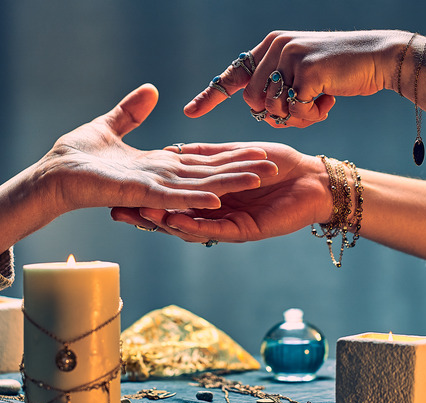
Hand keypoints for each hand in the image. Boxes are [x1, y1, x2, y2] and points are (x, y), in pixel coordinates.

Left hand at [39, 83, 277, 214]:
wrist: (49, 176)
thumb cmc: (74, 156)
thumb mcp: (108, 126)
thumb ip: (130, 112)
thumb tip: (150, 90)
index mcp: (155, 167)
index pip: (199, 161)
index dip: (227, 157)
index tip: (255, 151)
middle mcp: (159, 181)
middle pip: (207, 176)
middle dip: (238, 171)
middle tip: (271, 167)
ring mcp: (150, 190)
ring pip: (197, 188)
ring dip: (226, 185)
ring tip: (256, 179)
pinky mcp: (138, 196)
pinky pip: (169, 200)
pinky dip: (192, 200)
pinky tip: (215, 199)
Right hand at [111, 142, 332, 242]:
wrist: (311, 177)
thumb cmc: (276, 162)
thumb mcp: (231, 152)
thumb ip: (203, 153)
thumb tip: (172, 148)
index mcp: (209, 195)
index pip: (169, 197)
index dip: (143, 195)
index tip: (115, 191)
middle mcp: (213, 212)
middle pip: (171, 216)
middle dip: (143, 215)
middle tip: (114, 211)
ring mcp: (226, 224)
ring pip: (188, 226)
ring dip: (162, 222)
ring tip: (138, 216)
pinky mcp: (242, 231)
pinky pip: (213, 230)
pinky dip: (193, 225)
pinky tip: (174, 221)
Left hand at [183, 30, 401, 128]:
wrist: (379, 58)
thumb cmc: (342, 73)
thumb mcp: (304, 74)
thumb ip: (280, 85)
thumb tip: (261, 109)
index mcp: (271, 46)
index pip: (235, 73)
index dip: (212, 95)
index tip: (189, 112)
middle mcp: (276, 47)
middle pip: (253, 101)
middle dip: (277, 115)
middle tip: (305, 110)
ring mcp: (289, 56)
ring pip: (271, 108)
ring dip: (295, 117)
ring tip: (319, 103)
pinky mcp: (305, 70)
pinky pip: (294, 110)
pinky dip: (311, 115)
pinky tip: (328, 102)